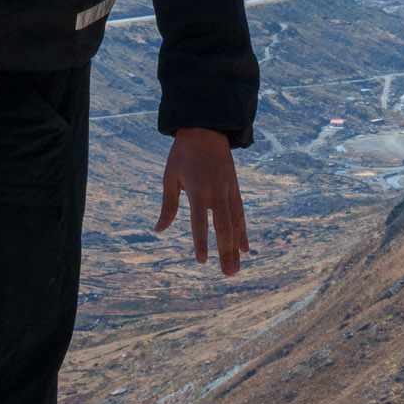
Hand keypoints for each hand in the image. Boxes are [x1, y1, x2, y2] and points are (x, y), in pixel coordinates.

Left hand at [154, 127, 250, 276]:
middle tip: (227, 274)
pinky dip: (243, 232)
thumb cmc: (182, 154)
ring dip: (236, 247)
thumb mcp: (170, 176)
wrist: (206, 129)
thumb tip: (159, 230)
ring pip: (235, 223)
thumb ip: (167, 205)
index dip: (201, 242)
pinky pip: (241, 214)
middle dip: (226, 251)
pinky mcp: (235, 189)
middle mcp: (216, 192)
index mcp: (197, 189)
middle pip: (223, 227)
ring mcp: (228, 190)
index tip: (202, 261)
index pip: (200, 221)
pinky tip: (245, 249)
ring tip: (236, 268)